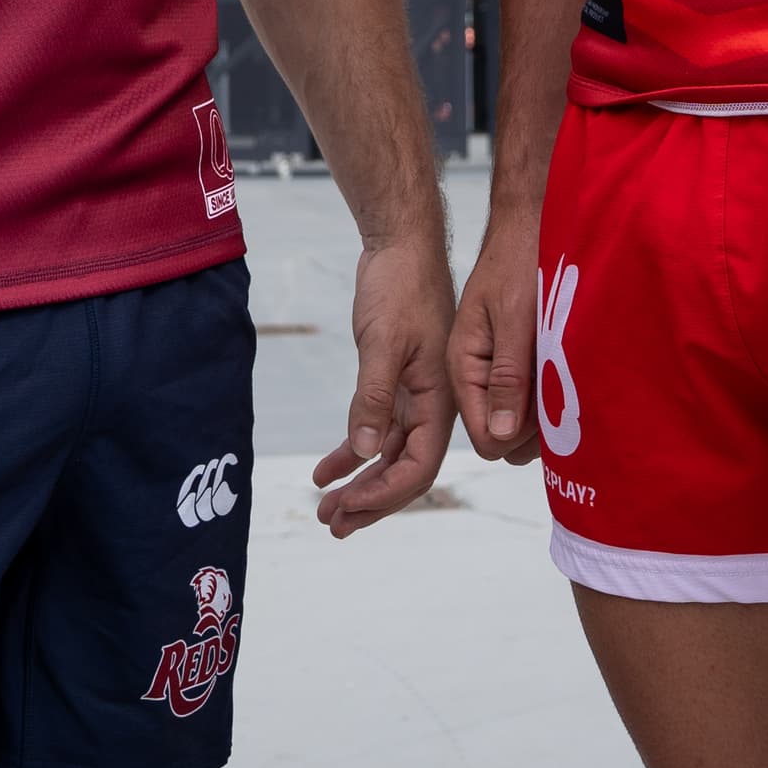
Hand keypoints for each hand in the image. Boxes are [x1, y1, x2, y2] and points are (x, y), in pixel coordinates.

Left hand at [311, 229, 457, 534]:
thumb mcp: (383, 342)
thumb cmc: (401, 286)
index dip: (384, 494)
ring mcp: (415, 396)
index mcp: (442, 400)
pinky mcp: (396, 383)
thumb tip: (367, 452)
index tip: (347, 507)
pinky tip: (325, 470)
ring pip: (389, 455)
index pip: (419, 467)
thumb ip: (374, 397)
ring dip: (359, 483)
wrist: (401, 245)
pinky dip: (352, 451)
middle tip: (332, 523)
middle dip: (370, 501)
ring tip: (326, 508)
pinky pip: (377, 430)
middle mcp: (434, 405)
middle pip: (405, 470)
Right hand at [448, 210, 544, 465]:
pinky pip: (531, 399)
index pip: (483, 434)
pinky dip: (551, 395)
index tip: (547, 412)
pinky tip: (567, 371)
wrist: (530, 226)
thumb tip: (499, 435)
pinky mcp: (516, 362)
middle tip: (562, 394)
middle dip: (534, 429)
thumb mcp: (514, 320)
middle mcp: (477, 374)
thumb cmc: (519, 263)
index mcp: (463, 364)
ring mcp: (497, 370)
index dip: (516, 435)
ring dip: (546, 413)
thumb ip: (507, 376)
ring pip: (520, 421)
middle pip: (502, 434)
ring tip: (567, 379)